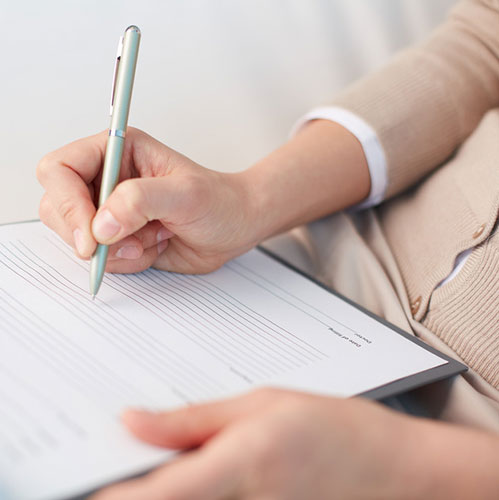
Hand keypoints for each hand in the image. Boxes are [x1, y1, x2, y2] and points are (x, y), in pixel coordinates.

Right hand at [37, 128, 256, 273]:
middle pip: (58, 206)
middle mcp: (107, 179)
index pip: (60, 169)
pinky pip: (100, 258)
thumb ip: (141, 201)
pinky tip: (154, 246)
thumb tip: (100, 225)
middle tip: (127, 243)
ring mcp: (110, 211)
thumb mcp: (186, 194)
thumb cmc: (219, 202)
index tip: (91, 235)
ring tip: (153, 238)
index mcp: (118, 151)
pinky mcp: (118, 237)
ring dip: (114, 250)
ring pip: (76, 237)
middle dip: (89, 233)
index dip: (67, 203)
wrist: (235, 227)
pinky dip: (125, 262)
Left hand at [90, 388, 493, 499]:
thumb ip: (193, 421)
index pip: (152, 497)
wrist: (391, 468)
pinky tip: (202, 470)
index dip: (111, 495)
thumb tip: (134, 422)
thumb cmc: (333, 425)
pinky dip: (193, 491)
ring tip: (172, 457)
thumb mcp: (261, 403)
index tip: (87, 481)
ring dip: (164, 488)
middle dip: (136, 487)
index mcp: (238, 466)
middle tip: (131, 455)